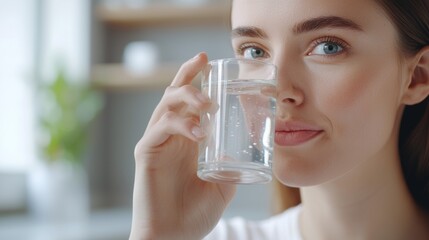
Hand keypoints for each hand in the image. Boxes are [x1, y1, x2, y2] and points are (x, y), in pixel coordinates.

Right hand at [130, 53, 235, 239]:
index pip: (188, 101)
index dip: (196, 78)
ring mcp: (156, 142)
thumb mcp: (222, 185)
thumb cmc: (193, 212)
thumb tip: (251, 152)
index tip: (209, 62)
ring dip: (186, 97)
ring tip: (208, 103)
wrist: (174, 237)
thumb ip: (232, 166)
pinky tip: (199, 132)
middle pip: (174, 94)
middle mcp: (170, 136)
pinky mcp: (146, 153)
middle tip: (204, 63)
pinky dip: (179, 125)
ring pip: (165, 105)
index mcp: (186, 139)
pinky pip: (159, 129)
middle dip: (188, 75)